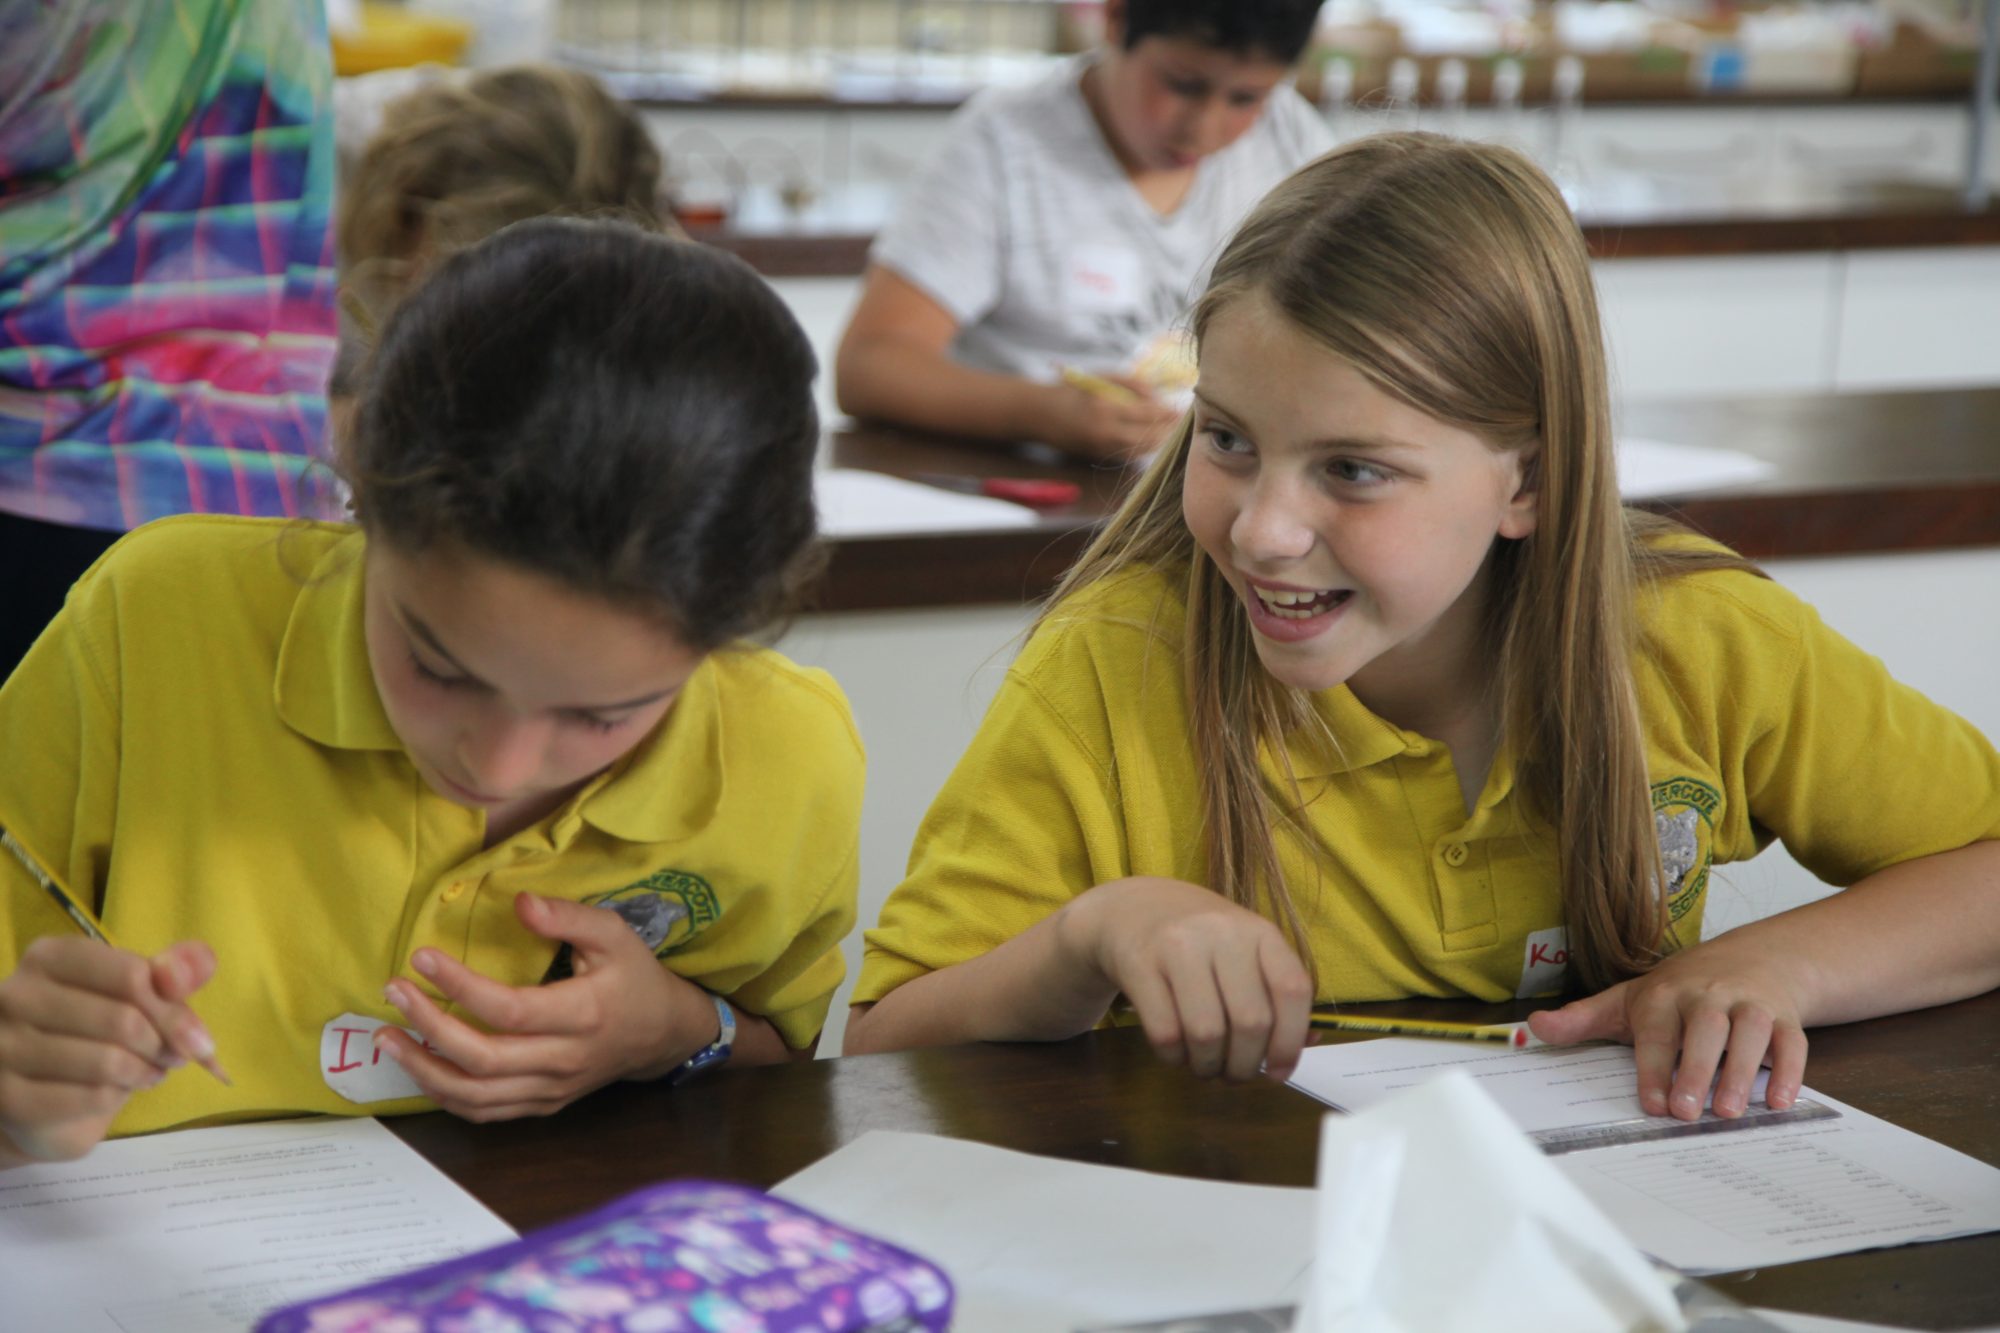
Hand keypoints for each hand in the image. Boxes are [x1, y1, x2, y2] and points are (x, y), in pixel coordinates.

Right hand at [0, 937, 216, 1161]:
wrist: (41, 1092)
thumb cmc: (94, 1029)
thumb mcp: (136, 992)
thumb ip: (173, 973)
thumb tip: (197, 964)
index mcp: (50, 956)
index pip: (132, 974)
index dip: (175, 1010)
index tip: (196, 1035)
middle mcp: (16, 995)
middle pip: (123, 1020)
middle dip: (164, 1046)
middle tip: (174, 1058)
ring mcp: (4, 1047)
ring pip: (108, 1062)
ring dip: (145, 1072)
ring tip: (149, 1072)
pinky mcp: (7, 1097)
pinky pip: (89, 1097)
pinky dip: (117, 1098)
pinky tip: (117, 1092)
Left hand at [375, 893, 718, 1122]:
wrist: (662, 1033)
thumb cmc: (634, 977)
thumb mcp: (614, 933)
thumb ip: (568, 916)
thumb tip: (518, 902)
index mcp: (582, 1015)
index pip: (509, 1009)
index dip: (460, 986)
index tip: (421, 958)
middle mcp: (564, 1060)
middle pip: (483, 1058)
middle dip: (429, 1027)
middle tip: (393, 994)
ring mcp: (551, 1089)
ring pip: (476, 1096)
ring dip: (424, 1070)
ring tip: (387, 1039)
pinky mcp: (543, 1104)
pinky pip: (485, 1112)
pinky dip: (445, 1095)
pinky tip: (421, 1067)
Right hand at [1038, 376, 1180, 462]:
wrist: (1040, 414)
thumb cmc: (1073, 389)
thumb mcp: (1100, 376)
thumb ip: (1131, 382)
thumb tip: (1157, 395)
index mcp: (1105, 407)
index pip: (1146, 413)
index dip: (1165, 411)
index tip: (1179, 407)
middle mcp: (1104, 431)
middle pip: (1147, 436)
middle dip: (1166, 429)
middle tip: (1180, 421)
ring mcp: (1101, 447)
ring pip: (1140, 449)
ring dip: (1158, 441)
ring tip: (1170, 430)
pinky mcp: (1098, 456)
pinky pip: (1129, 455)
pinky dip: (1144, 448)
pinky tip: (1153, 439)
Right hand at [1063, 877, 1312, 1081]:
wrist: (1133, 908)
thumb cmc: (1202, 941)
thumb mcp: (1245, 952)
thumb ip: (1276, 993)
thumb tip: (1308, 1043)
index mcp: (1259, 932)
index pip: (1292, 989)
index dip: (1291, 1041)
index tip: (1280, 1072)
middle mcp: (1222, 933)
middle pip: (1250, 1021)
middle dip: (1246, 1065)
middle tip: (1236, 1075)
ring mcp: (1178, 946)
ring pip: (1207, 1034)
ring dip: (1209, 1067)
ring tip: (1207, 1067)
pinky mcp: (1139, 964)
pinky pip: (1165, 1033)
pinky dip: (1175, 1059)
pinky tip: (1178, 1053)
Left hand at [1527, 941, 1809, 1122]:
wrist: (1749, 958)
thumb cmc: (1678, 991)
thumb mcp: (1626, 1000)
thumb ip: (1583, 1019)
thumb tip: (1534, 1028)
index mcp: (1664, 994)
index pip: (1657, 1031)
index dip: (1652, 1068)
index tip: (1650, 1104)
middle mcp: (1707, 996)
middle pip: (1704, 1030)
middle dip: (1695, 1070)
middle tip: (1686, 1111)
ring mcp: (1749, 1004)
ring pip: (1749, 1034)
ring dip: (1742, 1072)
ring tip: (1729, 1110)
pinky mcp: (1783, 1017)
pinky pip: (1792, 1042)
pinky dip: (1789, 1071)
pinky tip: (1780, 1101)